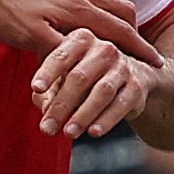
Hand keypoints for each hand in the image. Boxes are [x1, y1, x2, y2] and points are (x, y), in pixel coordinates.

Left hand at [26, 32, 158, 135]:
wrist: (132, 76)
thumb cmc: (86, 75)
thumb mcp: (63, 78)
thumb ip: (48, 92)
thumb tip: (45, 109)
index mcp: (80, 40)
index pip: (61, 55)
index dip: (48, 72)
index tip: (36, 88)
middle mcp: (103, 49)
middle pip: (80, 77)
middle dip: (62, 105)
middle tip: (48, 128)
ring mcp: (122, 66)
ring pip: (102, 91)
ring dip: (83, 115)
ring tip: (68, 133)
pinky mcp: (137, 85)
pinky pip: (121, 103)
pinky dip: (107, 119)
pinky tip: (94, 132)